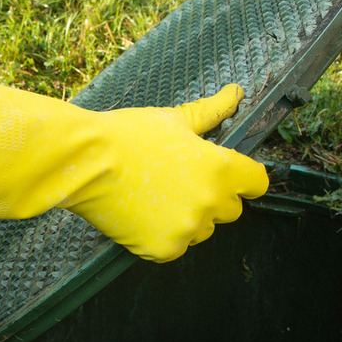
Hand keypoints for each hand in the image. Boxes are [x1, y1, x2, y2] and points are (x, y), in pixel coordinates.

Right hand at [0, 75, 269, 261]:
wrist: (85, 162)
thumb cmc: (129, 135)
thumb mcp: (175, 119)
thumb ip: (212, 111)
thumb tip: (236, 92)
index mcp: (220, 169)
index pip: (257, 183)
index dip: (244, 178)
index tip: (229, 175)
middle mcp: (210, 203)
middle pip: (231, 210)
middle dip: (214, 198)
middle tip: (181, 182)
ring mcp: (187, 229)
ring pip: (203, 230)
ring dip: (189, 218)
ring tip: (157, 196)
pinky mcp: (164, 249)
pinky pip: (176, 246)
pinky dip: (163, 235)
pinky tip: (143, 213)